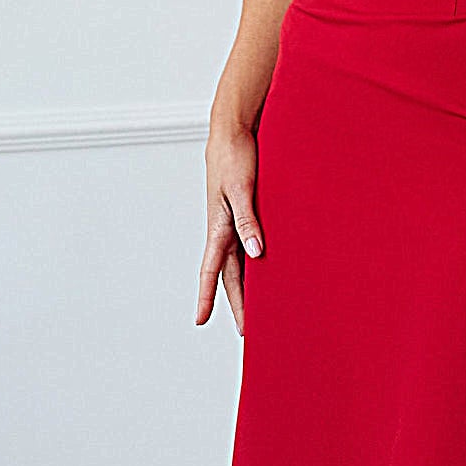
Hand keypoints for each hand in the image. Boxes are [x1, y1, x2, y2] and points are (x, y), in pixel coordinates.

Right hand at [198, 116, 262, 336]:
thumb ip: (248, 221)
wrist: (232, 133)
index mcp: (218, 228)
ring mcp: (232, 225)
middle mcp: (223, 231)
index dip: (206, 297)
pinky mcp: (243, 215)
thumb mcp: (243, 189)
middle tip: (246, 332)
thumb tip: (256, 254)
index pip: (210, 272)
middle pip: (228, 276)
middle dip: (236, 305)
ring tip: (258, 313)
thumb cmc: (235, 157)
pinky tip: (264, 274)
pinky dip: (254, 267)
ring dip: (246, 289)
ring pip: (238, 266)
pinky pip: (247, 248)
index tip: (200, 321)